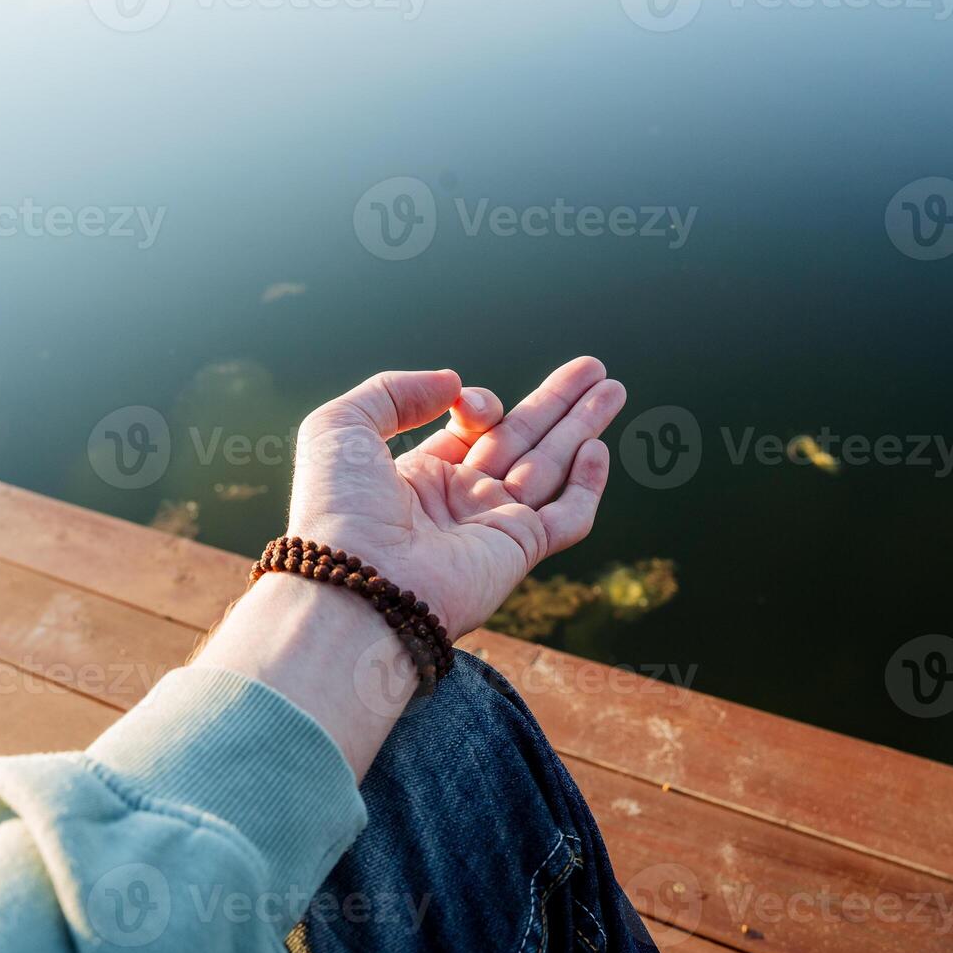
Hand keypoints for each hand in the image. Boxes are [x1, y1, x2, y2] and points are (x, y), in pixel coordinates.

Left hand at [286, 357, 626, 636]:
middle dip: (558, 403)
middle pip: (523, 440)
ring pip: (552, 468)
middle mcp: (460, 503)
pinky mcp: (520, 550)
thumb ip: (392, 391)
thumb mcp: (340, 427)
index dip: (481, 405)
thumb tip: (455, 384)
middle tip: (594, 369)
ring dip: (583, 426)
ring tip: (613, 386)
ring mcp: (493, 528)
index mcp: (418, 478)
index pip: (471, 431)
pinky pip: (567, 518)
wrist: (356, 584)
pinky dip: (587, 486)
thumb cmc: (339, 510)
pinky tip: (596, 448)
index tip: (469, 402)